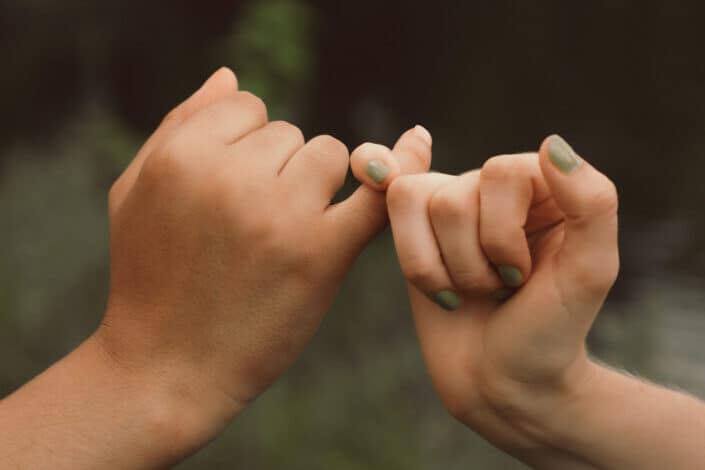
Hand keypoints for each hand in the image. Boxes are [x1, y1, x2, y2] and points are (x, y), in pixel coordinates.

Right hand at [98, 68, 431, 457]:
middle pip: (291, 133)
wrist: (168, 367)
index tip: (234, 183)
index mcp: (182, 157)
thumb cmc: (148, 276)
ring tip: (284, 231)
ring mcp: (280, 216)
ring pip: (332, 155)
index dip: (244, 143)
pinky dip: (397, 169)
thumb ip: (180, 123)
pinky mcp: (321, 254)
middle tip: (251, 223)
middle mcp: (232, 179)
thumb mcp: (135, 191)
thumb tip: (230, 76)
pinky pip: (375, 195)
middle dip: (278, 168)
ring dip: (317, 185)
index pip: (247, 106)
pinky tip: (414, 145)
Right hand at [353, 135, 618, 462]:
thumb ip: (592, 203)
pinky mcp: (417, 226)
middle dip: (474, 263)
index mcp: (544, 184)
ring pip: (416, 202)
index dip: (503, 237)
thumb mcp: (590, 272)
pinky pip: (392, 209)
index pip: (501, 174)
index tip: (525, 276)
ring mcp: (453, 202)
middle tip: (501, 288)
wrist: (505, 382)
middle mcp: (495, 185)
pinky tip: (445, 289)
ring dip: (447, 268)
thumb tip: (552, 144)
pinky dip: (418, 265)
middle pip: (453, 198)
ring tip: (476, 289)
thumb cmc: (551, 330)